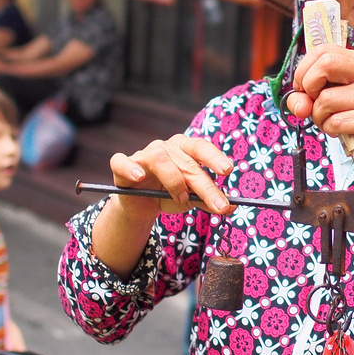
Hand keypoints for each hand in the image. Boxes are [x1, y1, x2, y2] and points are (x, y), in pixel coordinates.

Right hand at [109, 135, 235, 223]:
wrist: (141, 206)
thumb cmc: (168, 195)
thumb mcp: (191, 199)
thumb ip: (208, 200)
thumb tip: (232, 207)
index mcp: (184, 149)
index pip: (201, 147)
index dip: (214, 157)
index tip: (228, 170)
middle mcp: (165, 147)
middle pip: (186, 162)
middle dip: (205, 186)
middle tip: (220, 205)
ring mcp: (143, 154)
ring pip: (160, 159)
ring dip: (173, 180)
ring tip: (181, 198)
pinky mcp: (122, 165)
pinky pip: (122, 161)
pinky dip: (130, 168)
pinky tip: (139, 177)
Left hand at [288, 44, 353, 166]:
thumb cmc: (351, 116)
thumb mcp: (324, 98)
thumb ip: (304, 96)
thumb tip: (300, 106)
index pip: (323, 51)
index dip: (304, 70)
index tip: (304, 88)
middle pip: (325, 64)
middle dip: (309, 86)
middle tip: (315, 102)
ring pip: (326, 98)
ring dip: (318, 115)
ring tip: (332, 120)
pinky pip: (334, 121)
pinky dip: (329, 129)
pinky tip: (341, 130)